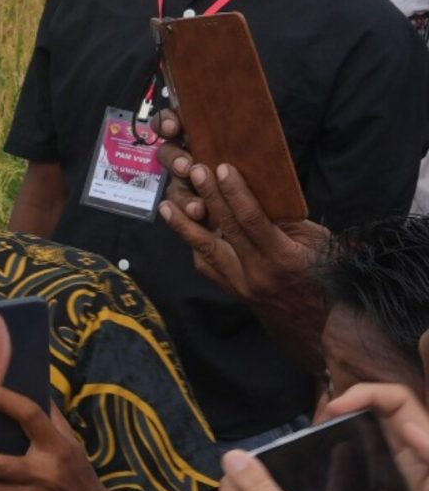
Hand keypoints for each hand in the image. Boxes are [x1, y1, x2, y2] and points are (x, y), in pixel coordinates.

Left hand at [152, 112, 328, 315]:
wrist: (316, 321)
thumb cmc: (323, 273)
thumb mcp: (318, 243)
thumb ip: (290, 222)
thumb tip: (262, 194)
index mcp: (282, 258)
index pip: (251, 220)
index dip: (235, 193)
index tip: (222, 169)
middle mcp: (256, 273)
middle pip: (225, 229)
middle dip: (208, 197)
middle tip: (194, 171)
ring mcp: (240, 284)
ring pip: (205, 250)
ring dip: (183, 225)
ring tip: (166, 204)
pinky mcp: (231, 290)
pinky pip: (206, 265)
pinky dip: (194, 244)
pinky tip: (183, 226)